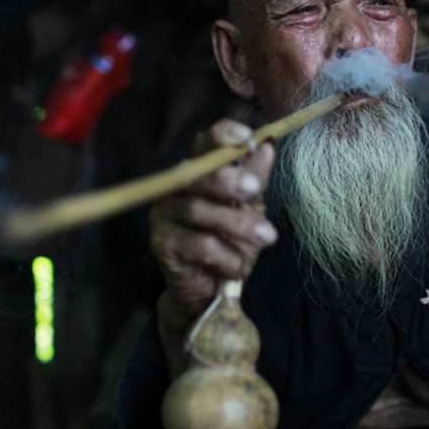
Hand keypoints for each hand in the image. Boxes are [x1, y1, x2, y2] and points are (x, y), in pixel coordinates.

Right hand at [149, 119, 276, 378]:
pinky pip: (196, 244)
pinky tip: (239, 267)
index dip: (222, 136)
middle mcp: (175, 189)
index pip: (203, 144)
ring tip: (267, 237)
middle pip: (196, 174)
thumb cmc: (229, 245)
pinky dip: (224, 256)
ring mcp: (164, 215)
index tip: (248, 138)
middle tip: (255, 188)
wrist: (210, 293)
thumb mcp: (250, 210)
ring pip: (198, 210)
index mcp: (197, 173)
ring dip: (237, 224)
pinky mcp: (161, 244)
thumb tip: (266, 148)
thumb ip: (255, 180)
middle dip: (228, 179)